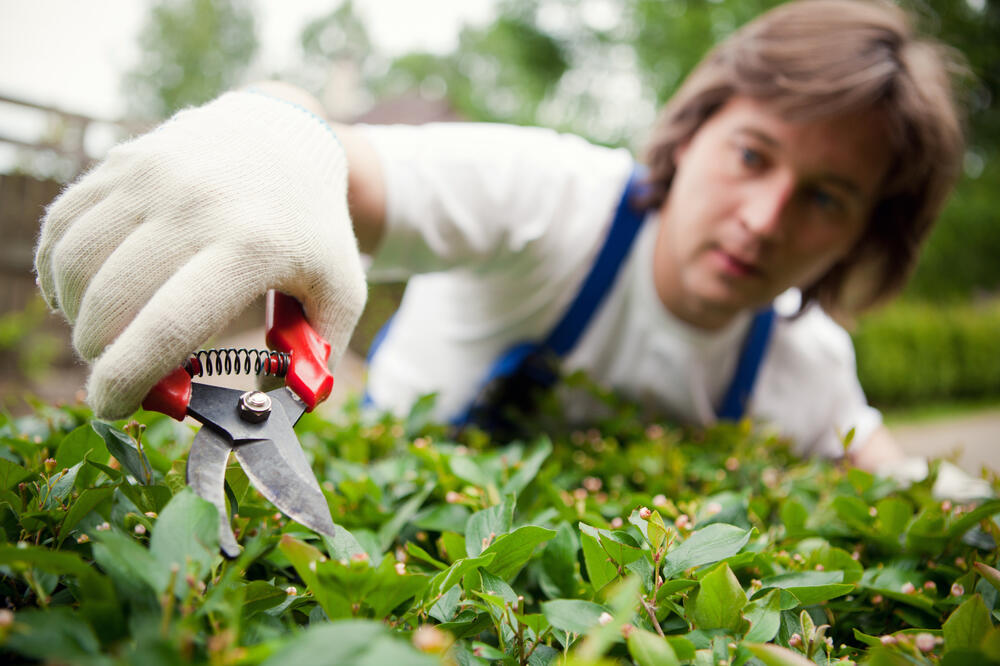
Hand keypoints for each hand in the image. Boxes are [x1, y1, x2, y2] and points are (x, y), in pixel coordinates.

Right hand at [35, 92, 366, 418]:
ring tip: (108, 333)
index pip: (168, 325)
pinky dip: (58, 272)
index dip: (126, 378)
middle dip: (103, 355)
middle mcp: (194, 205)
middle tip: (121, 370)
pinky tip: (84, 293)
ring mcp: (151, 176)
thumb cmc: (313, 229)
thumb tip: (270, 413)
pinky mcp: (122, 161)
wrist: (286, 135)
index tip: (111, 406)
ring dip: (78, 316)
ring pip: (75, 266)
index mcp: (252, 246)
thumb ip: (317, 358)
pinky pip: (62, 227)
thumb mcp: (341, 290)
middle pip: (110, 303)